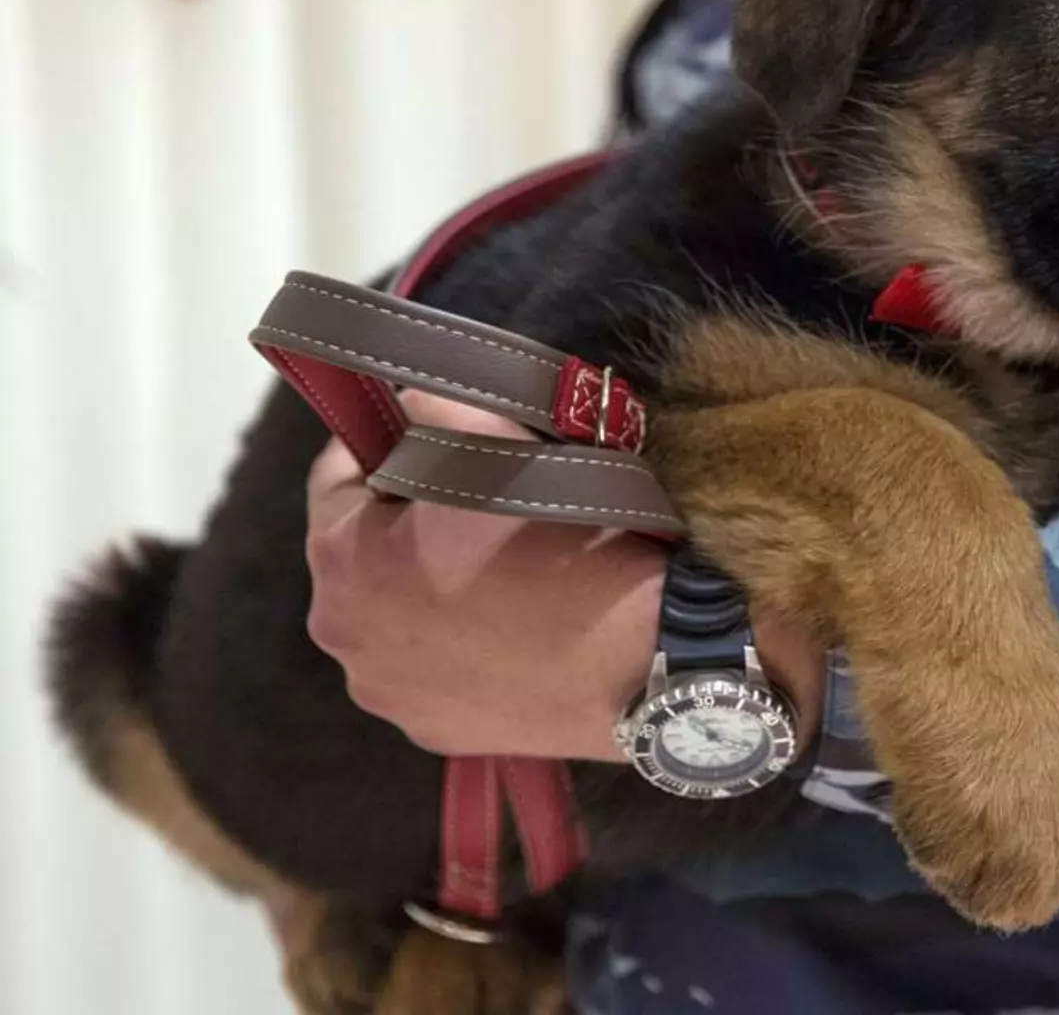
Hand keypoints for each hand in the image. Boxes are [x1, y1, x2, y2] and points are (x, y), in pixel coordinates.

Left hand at [304, 390, 823, 760]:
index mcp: (342, 558)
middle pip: (364, 554)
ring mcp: (385, 694)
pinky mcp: (432, 732)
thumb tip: (406, 407)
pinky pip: (432, 669)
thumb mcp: (499, 439)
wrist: (643, 657)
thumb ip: (433, 406)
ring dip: (429, 589)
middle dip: (408, 524)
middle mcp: (342, 636)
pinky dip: (459, 646)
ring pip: (396, 616)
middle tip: (481, 508)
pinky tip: (515, 631)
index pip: (335, 475)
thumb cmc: (567, 538)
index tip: (430, 433)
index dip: (384, 443)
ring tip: (505, 575)